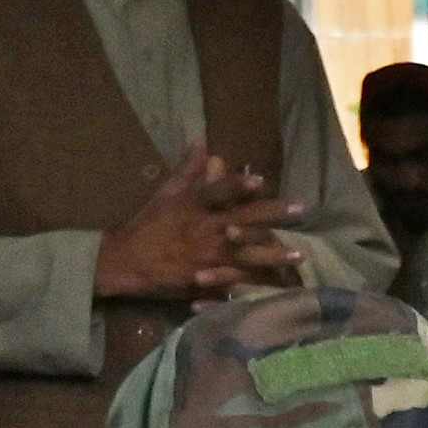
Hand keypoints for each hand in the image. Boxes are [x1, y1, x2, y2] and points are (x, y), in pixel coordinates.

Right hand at [93, 148, 302, 305]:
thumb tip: (203, 144)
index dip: (238, 185)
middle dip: (274, 215)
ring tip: (300, 253)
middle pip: (243, 221)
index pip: (217, 191)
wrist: (126, 262)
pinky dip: (258, 281)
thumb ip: (188, 170)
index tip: (261, 180)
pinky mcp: (208, 279)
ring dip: (275, 254)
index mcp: (192, 205)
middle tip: (301, 209)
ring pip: (247, 254)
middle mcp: (203, 229)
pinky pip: (237, 280)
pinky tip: (278, 283)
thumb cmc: (148, 225)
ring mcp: (207, 256)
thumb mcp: (166, 193)